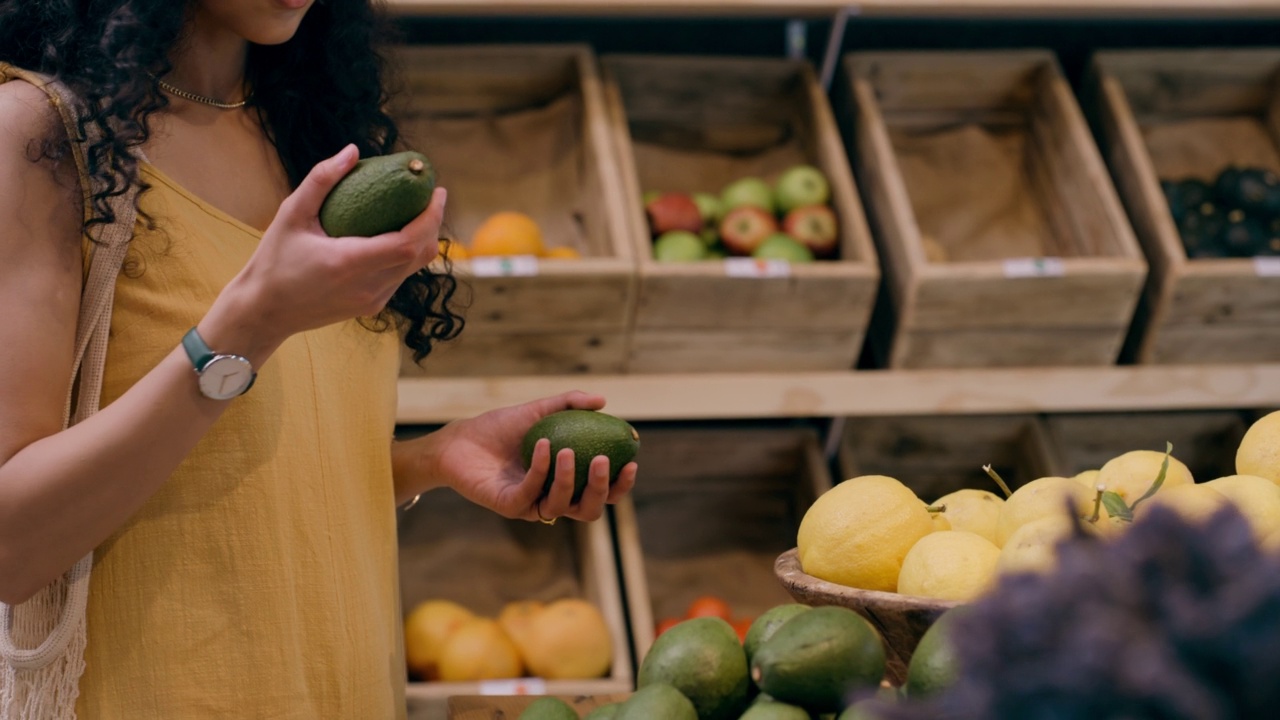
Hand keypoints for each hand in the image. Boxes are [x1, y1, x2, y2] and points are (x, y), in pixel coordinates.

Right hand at [203, 145, 445, 359]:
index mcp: (349, 263)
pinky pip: (400, 277)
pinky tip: (400, 233)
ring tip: (420, 210)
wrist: (265, 311)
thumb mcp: (291, 214)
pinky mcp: (371, 307)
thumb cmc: (274, 260)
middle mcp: (368, 286)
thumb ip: (321, 180)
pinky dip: (407, 254)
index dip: (430, 217)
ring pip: (414, 268)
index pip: (408, 242)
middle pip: (420, 254)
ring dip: (423, 238)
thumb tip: (353, 150)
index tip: (436, 191)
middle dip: (432, 223)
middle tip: (432, 194)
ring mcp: (372, 300)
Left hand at [419, 391, 637, 522]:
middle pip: (589, 509)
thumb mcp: (539, 411)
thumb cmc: (500, 429)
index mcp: (565, 482)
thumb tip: (603, 400)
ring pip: (562, 506)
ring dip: (570, 479)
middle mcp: (551, 498)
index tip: (632, 461)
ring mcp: (530, 505)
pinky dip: (541, 470)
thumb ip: (569, 404)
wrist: (459, 440)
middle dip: (603, 490)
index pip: (601, 492)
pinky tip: (545, 446)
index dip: (620, 484)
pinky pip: (531, 493)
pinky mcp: (509, 506)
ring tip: (568, 450)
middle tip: (605, 460)